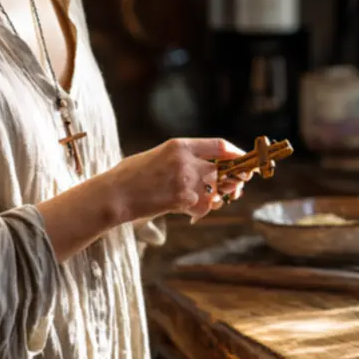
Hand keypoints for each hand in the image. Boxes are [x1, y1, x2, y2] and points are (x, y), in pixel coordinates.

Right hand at [106, 138, 244, 222]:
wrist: (114, 194)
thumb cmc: (131, 175)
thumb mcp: (158, 155)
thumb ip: (183, 158)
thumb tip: (208, 167)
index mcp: (179, 145)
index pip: (219, 146)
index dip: (235, 154)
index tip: (243, 160)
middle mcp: (186, 161)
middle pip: (223, 169)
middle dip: (234, 180)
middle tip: (238, 187)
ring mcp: (185, 181)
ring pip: (216, 190)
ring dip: (219, 197)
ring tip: (214, 200)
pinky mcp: (182, 201)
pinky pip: (204, 207)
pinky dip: (202, 211)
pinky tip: (192, 213)